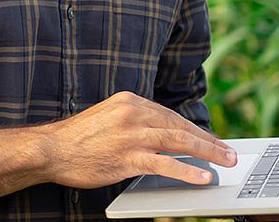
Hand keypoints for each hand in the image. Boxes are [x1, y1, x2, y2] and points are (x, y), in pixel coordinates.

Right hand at [45, 91, 236, 188]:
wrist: (50, 149)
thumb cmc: (76, 139)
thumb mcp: (106, 118)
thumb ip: (132, 122)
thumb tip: (157, 135)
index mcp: (129, 101)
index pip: (169, 114)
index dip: (193, 128)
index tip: (209, 139)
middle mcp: (133, 113)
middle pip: (179, 125)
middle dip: (208, 140)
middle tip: (228, 152)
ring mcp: (131, 135)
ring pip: (179, 141)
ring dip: (208, 152)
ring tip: (225, 162)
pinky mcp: (128, 157)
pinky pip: (165, 163)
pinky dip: (187, 170)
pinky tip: (202, 177)